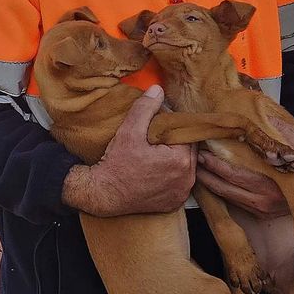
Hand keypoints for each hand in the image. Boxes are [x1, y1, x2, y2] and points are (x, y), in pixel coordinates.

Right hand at [63, 87, 195, 216]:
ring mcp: (180, 194)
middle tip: (157, 139)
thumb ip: (145, 108)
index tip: (158, 126)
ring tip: (156, 153)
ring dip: (176, 159)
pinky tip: (156, 171)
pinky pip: (179, 184)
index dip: (173, 128)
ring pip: (186, 168)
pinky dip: (171, 176)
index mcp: (180, 160)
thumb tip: (158, 90)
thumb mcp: (129, 131)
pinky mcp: (173, 204)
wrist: (103, 194)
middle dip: (176, 143)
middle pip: (190, 152)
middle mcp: (186, 180)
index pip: (186, 135)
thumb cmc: (116, 163)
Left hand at [196, 118, 293, 216]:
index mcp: (276, 181)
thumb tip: (254, 116)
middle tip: (193, 152)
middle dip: (206, 168)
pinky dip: (216, 189)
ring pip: (225, 194)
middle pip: (225, 184)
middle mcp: (266, 198)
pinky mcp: (258, 213)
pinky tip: (206, 176)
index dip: (216, 160)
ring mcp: (261, 208)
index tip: (203, 145)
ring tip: (195, 162)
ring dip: (206, 179)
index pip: (236, 171)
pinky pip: (232, 201)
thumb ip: (279, 131)